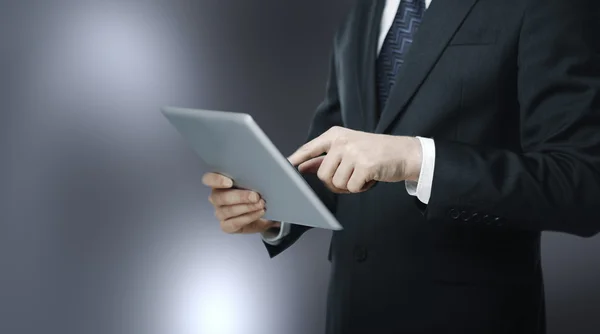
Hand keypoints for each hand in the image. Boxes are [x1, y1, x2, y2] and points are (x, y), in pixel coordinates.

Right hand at [202, 173, 279, 233]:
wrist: (265, 209)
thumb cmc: (260, 190)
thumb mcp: (260, 177)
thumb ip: (259, 169)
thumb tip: (270, 162)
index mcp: (220, 182)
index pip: (208, 179)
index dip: (216, 179)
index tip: (229, 181)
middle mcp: (217, 197)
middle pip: (219, 197)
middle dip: (239, 196)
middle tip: (256, 195)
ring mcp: (220, 212)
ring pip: (227, 211)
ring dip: (246, 208)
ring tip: (262, 204)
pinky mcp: (227, 225)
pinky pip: (233, 223)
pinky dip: (247, 218)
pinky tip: (259, 213)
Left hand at [288, 126, 421, 193]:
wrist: (404, 153)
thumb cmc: (375, 153)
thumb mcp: (348, 150)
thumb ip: (324, 158)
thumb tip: (300, 167)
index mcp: (336, 135)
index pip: (310, 148)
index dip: (297, 159)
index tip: (285, 166)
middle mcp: (342, 142)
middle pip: (322, 174)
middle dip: (335, 182)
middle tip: (351, 175)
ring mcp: (353, 152)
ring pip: (336, 183)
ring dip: (349, 185)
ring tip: (362, 174)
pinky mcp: (365, 165)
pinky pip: (351, 188)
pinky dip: (361, 188)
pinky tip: (370, 177)